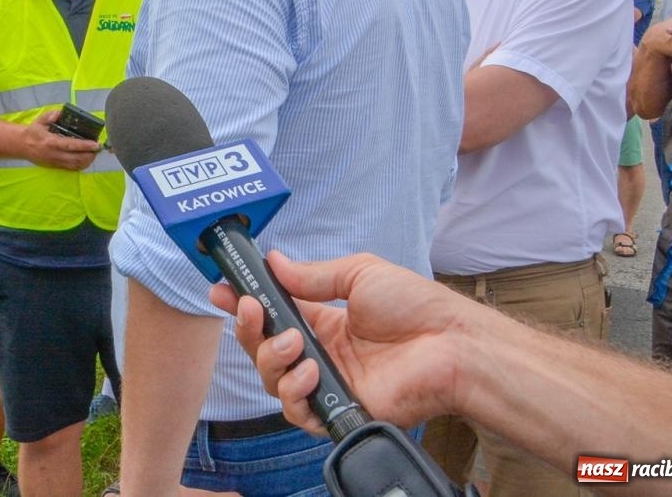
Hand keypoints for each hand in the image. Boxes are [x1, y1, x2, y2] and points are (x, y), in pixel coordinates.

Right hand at [21, 108, 98, 170]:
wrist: (21, 145)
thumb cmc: (33, 132)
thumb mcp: (40, 121)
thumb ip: (51, 115)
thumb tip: (61, 113)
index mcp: (51, 142)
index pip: (71, 145)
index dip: (85, 146)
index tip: (96, 144)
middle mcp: (54, 154)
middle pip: (77, 158)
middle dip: (90, 154)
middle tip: (98, 148)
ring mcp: (56, 162)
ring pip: (76, 165)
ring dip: (88, 160)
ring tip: (94, 153)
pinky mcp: (56, 166)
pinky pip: (72, 168)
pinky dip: (81, 165)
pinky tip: (86, 159)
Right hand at [208, 251, 475, 434]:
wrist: (450, 344)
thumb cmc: (415, 306)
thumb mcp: (359, 274)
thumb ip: (312, 275)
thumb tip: (275, 261)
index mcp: (323, 321)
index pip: (272, 315)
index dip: (243, 304)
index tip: (221, 291)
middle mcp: (320, 352)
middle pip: (262, 348)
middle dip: (248, 329)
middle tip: (251, 309)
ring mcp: (328, 383)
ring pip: (272, 379)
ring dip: (271, 358)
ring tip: (295, 342)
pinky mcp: (339, 410)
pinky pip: (297, 411)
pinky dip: (294, 391)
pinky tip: (311, 371)